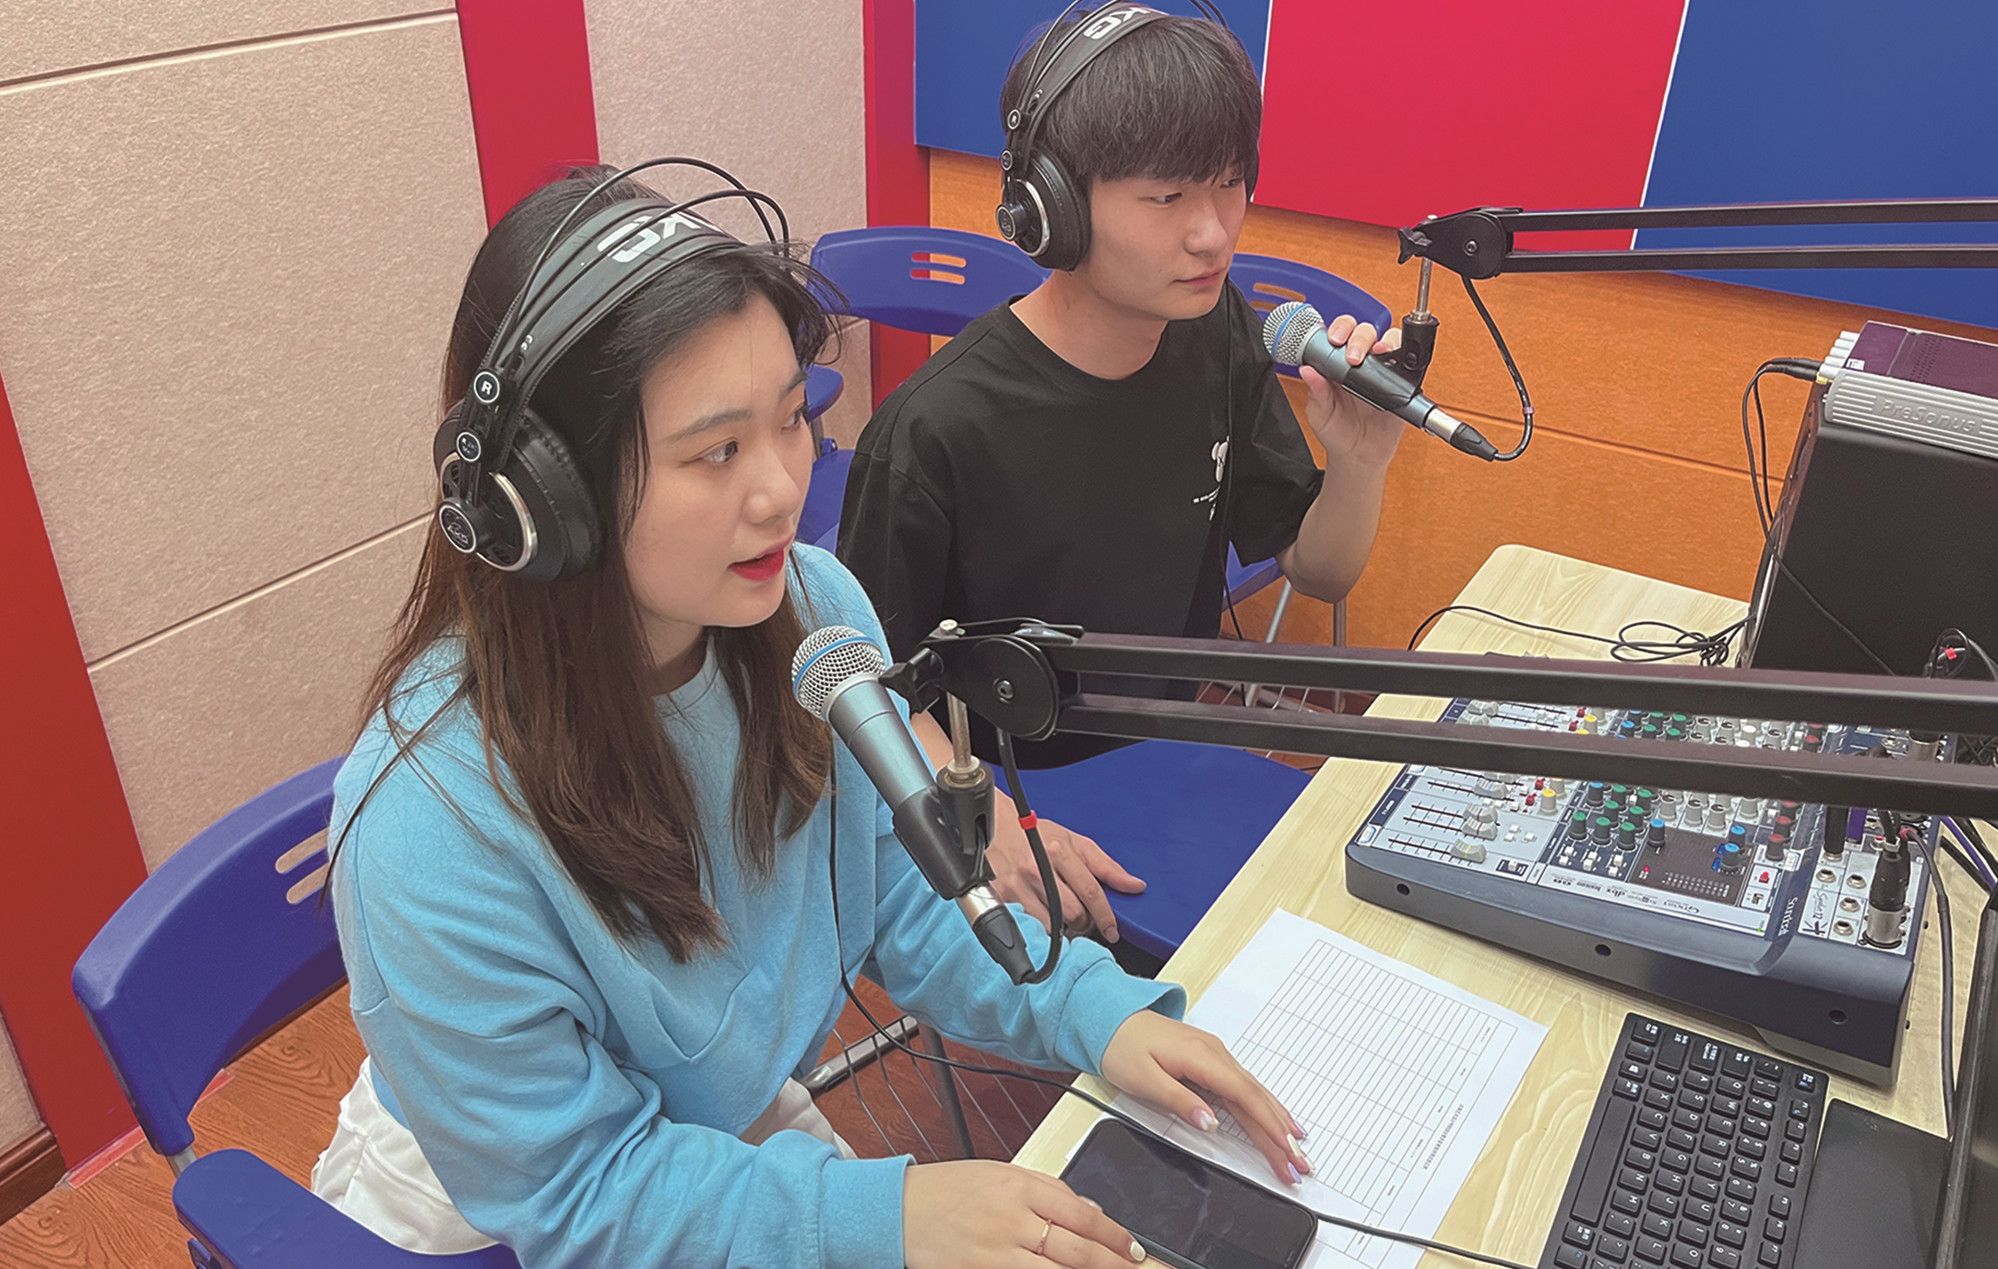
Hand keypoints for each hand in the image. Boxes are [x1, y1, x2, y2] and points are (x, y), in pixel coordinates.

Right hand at [904, 1159, 1149, 1267]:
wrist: (897, 1210)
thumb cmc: (947, 1189)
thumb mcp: (999, 1172)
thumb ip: (1047, 1188)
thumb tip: (1090, 1209)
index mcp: (1018, 1186)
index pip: (1082, 1213)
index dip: (1114, 1234)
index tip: (1133, 1247)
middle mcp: (1011, 1220)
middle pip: (1077, 1248)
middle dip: (1112, 1263)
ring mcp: (997, 1252)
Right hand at [985, 813, 1144, 942]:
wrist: (996, 826)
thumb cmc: (1036, 834)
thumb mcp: (1074, 841)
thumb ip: (1106, 866)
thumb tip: (1134, 886)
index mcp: (1058, 851)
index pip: (1090, 892)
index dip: (1106, 916)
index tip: (1113, 930)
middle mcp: (1036, 868)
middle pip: (1073, 913)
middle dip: (1084, 922)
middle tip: (1083, 917)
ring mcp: (1017, 885)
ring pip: (1052, 925)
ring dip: (1062, 926)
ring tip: (1061, 912)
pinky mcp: (1002, 898)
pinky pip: (1030, 926)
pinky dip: (1041, 926)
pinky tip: (1042, 913)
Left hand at [1100, 1011, 1309, 1186]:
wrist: (1111, 1016)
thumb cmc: (1122, 1046)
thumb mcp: (1144, 1079)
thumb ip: (1179, 1101)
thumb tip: (1210, 1124)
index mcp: (1202, 1057)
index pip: (1245, 1096)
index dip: (1269, 1126)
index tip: (1286, 1150)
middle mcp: (1215, 1054)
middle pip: (1256, 1098)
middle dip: (1281, 1133)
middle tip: (1300, 1164)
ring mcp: (1215, 1056)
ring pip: (1254, 1093)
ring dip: (1277, 1122)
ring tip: (1297, 1149)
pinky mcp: (1211, 1061)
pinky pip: (1244, 1087)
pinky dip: (1264, 1107)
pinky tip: (1277, 1118)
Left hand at [1300, 315, 1405, 469]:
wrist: (1358, 455)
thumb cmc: (1336, 431)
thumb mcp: (1319, 413)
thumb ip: (1316, 392)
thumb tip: (1307, 371)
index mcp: (1338, 365)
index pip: (1340, 334)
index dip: (1339, 330)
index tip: (1334, 340)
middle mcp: (1362, 363)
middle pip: (1365, 332)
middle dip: (1359, 338)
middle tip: (1353, 356)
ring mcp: (1383, 371)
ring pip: (1389, 339)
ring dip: (1385, 341)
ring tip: (1378, 351)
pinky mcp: (1401, 383)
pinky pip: (1408, 363)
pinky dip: (1405, 355)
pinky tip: (1396, 362)